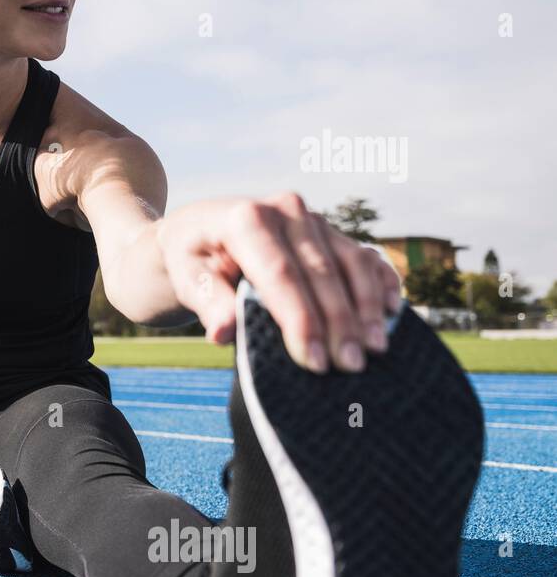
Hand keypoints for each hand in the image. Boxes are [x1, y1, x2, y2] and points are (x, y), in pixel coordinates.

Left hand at [154, 191, 402, 372]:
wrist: (198, 232)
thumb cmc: (190, 260)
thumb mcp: (186, 278)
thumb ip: (207, 303)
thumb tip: (223, 331)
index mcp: (246, 218)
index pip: (280, 275)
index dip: (300, 320)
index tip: (314, 361)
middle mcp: (285, 210)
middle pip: (320, 272)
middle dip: (339, 323)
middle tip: (350, 366)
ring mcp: (312, 218)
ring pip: (350, 263)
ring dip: (367, 307)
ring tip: (375, 348)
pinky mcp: (330, 231)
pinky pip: (363, 257)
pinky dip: (380, 284)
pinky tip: (391, 314)